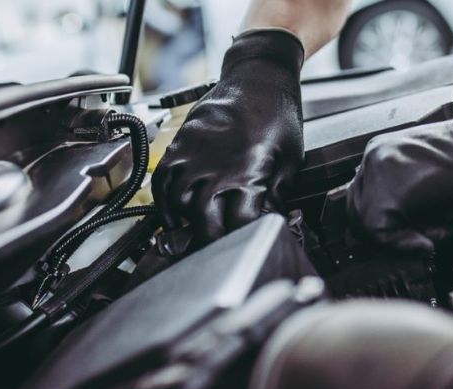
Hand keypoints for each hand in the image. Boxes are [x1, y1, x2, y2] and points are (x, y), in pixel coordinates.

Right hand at [153, 30, 304, 248]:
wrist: (258, 76)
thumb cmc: (278, 115)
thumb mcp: (290, 159)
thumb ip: (276, 193)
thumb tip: (269, 219)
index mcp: (248, 173)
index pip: (238, 224)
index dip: (242, 238)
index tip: (247, 241)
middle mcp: (216, 166)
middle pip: (202, 219)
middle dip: (209, 239)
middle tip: (215, 248)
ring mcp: (194, 154)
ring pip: (176, 202)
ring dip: (183, 222)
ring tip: (192, 233)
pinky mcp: (181, 143)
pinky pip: (162, 179)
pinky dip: (163, 200)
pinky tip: (173, 211)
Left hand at [346, 92, 452, 254]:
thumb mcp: (429, 188)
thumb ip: (403, 208)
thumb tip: (387, 238)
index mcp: (384, 152)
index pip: (360, 197)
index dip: (378, 226)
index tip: (401, 238)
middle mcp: (376, 155)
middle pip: (356, 210)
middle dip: (383, 235)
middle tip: (415, 242)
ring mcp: (380, 169)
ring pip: (365, 223)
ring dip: (396, 239)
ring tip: (430, 235)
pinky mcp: (390, 188)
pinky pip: (380, 231)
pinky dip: (404, 244)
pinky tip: (430, 240)